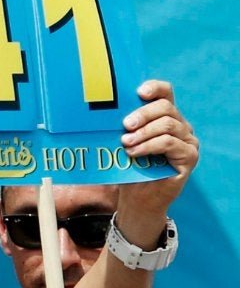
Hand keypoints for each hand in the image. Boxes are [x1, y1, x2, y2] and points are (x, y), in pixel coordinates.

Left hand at [114, 80, 196, 235]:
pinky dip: (150, 145)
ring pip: (169, 125)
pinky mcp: (189, 156)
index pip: (165, 92)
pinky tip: (135, 152)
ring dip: (144, 132)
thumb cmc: (128, 168)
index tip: (138, 92)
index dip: (154, 87)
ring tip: (126, 143)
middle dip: (143, 114)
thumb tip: (99, 111)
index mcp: (164, 116)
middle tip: (125, 125)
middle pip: (166, 107)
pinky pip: (171, 143)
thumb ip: (121, 126)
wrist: (137, 199)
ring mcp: (187, 140)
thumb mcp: (122, 142)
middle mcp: (180, 125)